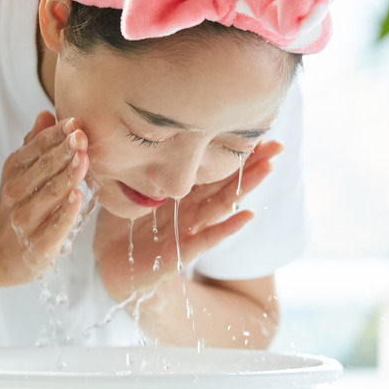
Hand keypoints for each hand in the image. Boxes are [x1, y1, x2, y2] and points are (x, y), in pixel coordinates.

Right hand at [0, 111, 88, 286]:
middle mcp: (16, 193)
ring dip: (67, 176)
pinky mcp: (38, 245)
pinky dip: (66, 212)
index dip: (55, 135)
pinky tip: (78, 197)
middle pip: (43, 169)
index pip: (35, 148)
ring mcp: (26, 220)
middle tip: (82, 136)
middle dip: (64, 151)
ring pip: (49, 195)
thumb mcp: (21, 173)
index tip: (75, 122)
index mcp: (14, 170)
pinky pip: (54, 226)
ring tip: (83, 160)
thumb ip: (34, 144)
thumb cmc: (18, 205)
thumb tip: (46, 114)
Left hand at [93, 141, 283, 301]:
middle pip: (226, 183)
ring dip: (246, 187)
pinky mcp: (180, 251)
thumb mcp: (127, 186)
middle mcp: (191, 209)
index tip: (257, 129)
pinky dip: (227, 227)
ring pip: (223, 205)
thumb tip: (139, 126)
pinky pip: (207, 238)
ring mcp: (189, 230)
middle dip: (252, 164)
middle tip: (278, 144)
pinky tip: (247, 214)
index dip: (233, 151)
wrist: (111, 263)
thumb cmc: (120, 222)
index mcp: (181, 192)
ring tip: (269, 168)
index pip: (212, 168)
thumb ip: (139, 163)